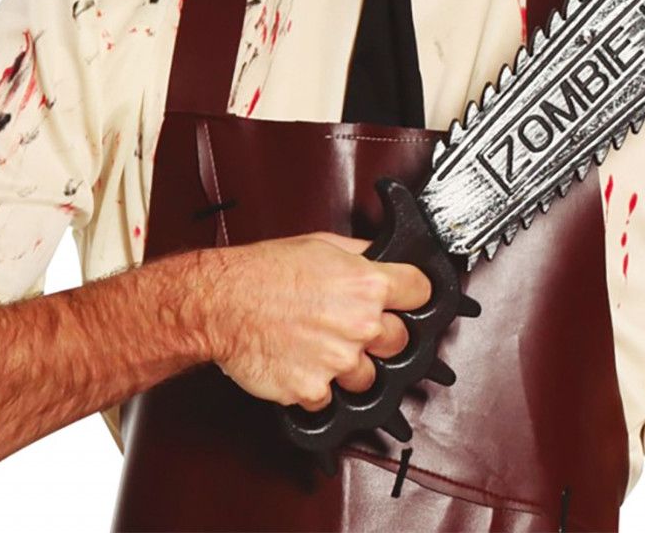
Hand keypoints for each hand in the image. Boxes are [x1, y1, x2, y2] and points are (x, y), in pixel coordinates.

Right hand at [196, 232, 430, 409]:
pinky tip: (302, 364)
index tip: (407, 300)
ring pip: (369, 377)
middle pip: (402, 341)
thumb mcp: (323, 244)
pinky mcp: (313, 391)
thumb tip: (384, 258)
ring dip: (351, 367)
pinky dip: (318, 387)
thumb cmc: (265, 270)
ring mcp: (339, 361)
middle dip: (384, 336)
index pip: (422, 292)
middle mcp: (360, 324)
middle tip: (357, 329)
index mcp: (368, 285)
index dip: (414, 294)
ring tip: (323, 348)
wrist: (222, 303)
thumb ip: (362, 255)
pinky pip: (330, 399)